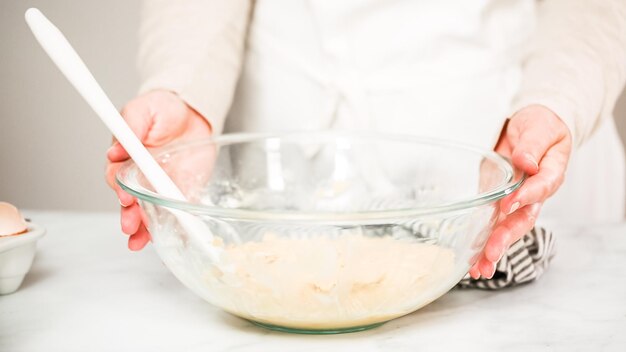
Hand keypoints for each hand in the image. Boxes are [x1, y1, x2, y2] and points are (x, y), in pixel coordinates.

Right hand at [105, 90, 211, 250]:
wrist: (192, 111)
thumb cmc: (162, 109)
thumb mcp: (143, 110)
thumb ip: (131, 126)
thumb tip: (115, 150)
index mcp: (127, 159)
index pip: (117, 179)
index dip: (119, 189)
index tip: (124, 196)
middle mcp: (142, 177)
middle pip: (131, 202)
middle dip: (129, 216)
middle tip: (130, 226)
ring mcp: (162, 186)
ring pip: (150, 212)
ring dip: (144, 228)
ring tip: (139, 241)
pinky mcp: (182, 190)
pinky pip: (177, 211)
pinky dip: (174, 226)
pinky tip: (172, 238)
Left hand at [469, 105, 571, 278]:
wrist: (529, 126)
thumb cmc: (539, 125)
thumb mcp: (539, 128)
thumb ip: (533, 145)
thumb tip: (526, 161)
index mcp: (550, 173)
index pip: (542, 187)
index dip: (526, 196)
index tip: (509, 203)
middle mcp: (533, 193)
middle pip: (523, 219)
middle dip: (506, 237)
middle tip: (491, 253)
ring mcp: (515, 200)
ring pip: (507, 229)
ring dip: (493, 249)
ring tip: (479, 269)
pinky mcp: (497, 201)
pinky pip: (491, 225)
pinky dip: (482, 243)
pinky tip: (472, 260)